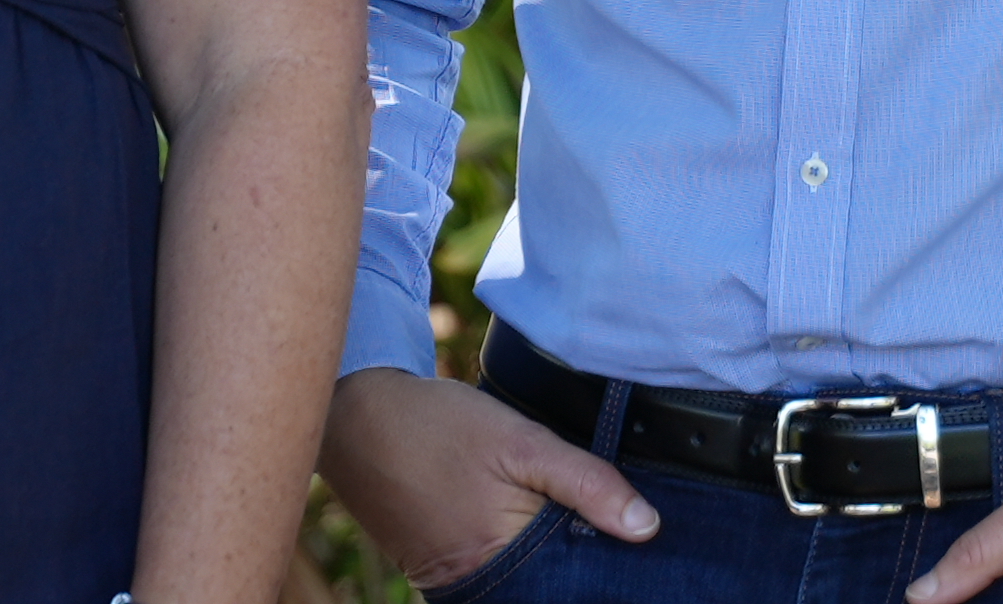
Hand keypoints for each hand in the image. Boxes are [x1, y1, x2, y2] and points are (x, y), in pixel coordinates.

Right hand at [318, 368, 658, 588]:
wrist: (355, 416)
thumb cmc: (437, 427)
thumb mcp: (521, 441)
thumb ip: (586, 483)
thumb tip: (647, 527)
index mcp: (505, 565)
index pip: (580, 584)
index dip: (612, 564)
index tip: (639, 541)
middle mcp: (480, 590)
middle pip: (554, 588)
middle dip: (582, 563)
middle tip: (610, 525)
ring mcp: (456, 587)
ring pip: (529, 583)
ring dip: (554, 559)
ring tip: (558, 514)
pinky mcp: (441, 575)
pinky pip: (499, 576)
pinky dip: (521, 555)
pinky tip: (532, 523)